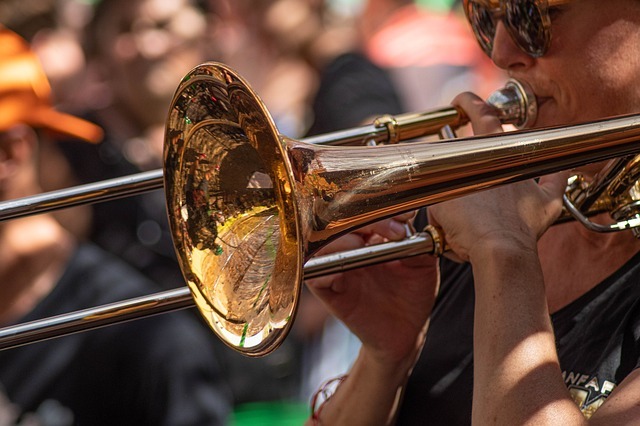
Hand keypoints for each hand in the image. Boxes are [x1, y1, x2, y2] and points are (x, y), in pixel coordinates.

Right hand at [305, 212, 438, 366]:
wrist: (405, 332)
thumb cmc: (412, 296)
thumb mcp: (422, 266)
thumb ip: (416, 244)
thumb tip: (407, 225)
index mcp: (370, 236)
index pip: (363, 212)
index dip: (379, 211)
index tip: (401, 222)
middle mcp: (349, 248)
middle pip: (339, 222)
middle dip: (361, 221)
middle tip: (387, 232)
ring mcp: (337, 268)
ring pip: (322, 244)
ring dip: (341, 241)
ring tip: (360, 246)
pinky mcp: (328, 291)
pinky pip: (314, 274)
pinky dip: (325, 268)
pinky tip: (343, 270)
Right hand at [428, 92, 567, 262]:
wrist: (497, 251)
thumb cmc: (467, 229)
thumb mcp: (439, 205)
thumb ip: (441, 190)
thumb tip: (439, 190)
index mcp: (483, 154)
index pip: (479, 114)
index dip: (468, 102)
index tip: (460, 101)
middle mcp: (509, 160)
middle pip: (502, 130)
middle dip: (486, 119)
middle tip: (475, 117)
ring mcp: (529, 179)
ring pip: (525, 152)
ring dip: (512, 149)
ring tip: (499, 154)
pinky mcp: (545, 201)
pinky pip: (556, 181)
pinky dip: (556, 174)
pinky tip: (558, 169)